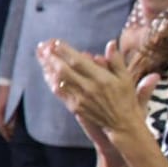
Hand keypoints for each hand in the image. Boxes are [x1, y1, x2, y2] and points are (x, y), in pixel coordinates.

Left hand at [37, 38, 157, 140]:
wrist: (122, 124)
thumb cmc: (126, 100)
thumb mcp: (126, 78)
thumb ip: (116, 61)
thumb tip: (111, 44)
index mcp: (101, 79)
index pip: (78, 62)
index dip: (65, 51)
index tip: (55, 42)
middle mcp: (88, 88)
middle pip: (64, 70)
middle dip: (51, 57)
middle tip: (43, 46)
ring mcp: (80, 99)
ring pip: (58, 81)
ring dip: (48, 68)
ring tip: (41, 56)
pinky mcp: (74, 107)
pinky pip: (59, 92)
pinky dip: (51, 81)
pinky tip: (47, 73)